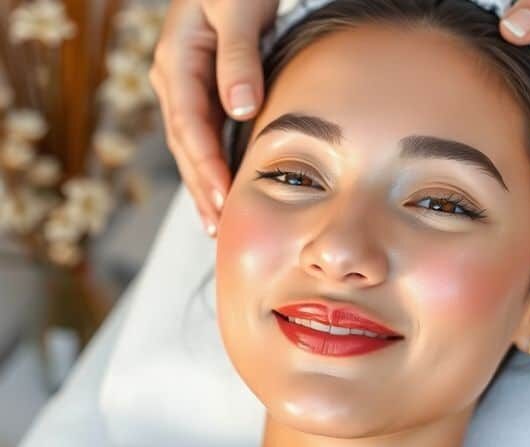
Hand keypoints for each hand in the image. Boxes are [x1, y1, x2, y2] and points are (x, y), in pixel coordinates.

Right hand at [149, 0, 279, 236]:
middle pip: (185, 143)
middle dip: (201, 187)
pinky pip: (204, 134)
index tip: (224, 199)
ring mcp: (186, 85)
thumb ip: (239, 58)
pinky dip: (212, 164)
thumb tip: (241, 109)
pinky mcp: (203, 89)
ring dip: (203, 184)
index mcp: (176, 61)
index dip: (206, 165)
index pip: (189, 125)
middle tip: (219, 229)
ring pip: (191, 144)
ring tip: (214, 223)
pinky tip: (219, 190)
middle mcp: (175, 77)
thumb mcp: (238, 10)